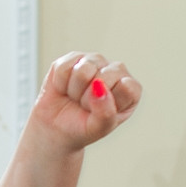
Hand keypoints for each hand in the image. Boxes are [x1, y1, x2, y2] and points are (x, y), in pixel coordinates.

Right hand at [25, 51, 141, 153]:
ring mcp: (95, 61)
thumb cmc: (82, 127)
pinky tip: (65, 89)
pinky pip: (64, 67)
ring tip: (76, 98)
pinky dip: (61, 83)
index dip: (109, 102)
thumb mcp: (98, 128)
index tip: (100, 112)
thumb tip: (99, 86)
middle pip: (103, 77)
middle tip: (85, 107)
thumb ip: (105, 112)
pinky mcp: (73, 57)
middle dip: (88, 98)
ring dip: (74, 91)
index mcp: (130, 89)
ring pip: (83, 70)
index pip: (126, 86)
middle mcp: (115, 70)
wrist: (56, 128)